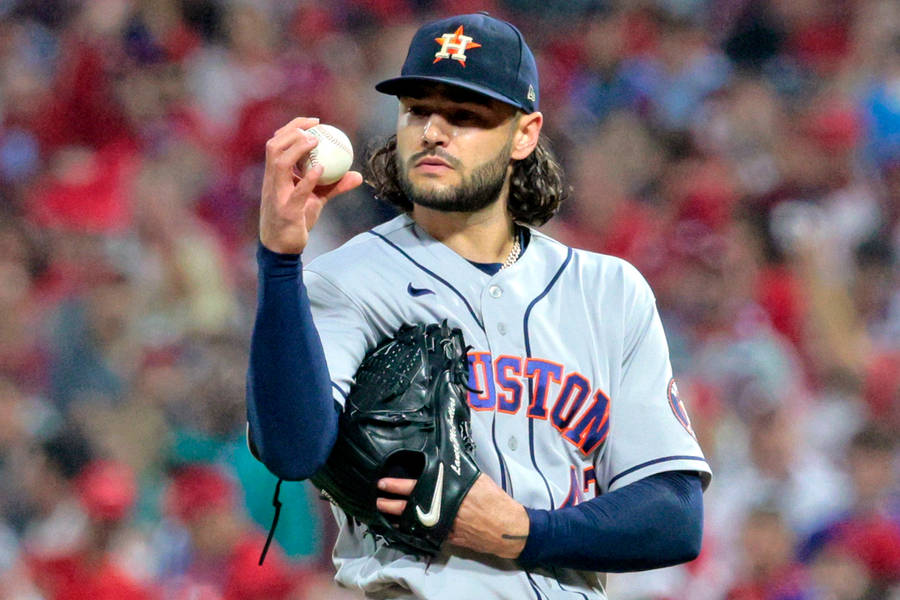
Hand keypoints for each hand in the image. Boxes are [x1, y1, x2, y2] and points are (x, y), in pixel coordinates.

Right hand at [259, 117, 362, 253]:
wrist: (282, 249)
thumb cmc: (296, 220)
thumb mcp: (316, 199)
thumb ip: (334, 186)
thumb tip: (358, 175)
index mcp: (275, 176)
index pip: (276, 143)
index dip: (291, 128)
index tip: (313, 122)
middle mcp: (272, 182)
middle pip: (273, 147)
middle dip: (291, 131)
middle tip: (313, 128)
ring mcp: (277, 196)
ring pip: (279, 164)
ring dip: (296, 150)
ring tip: (315, 142)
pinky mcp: (286, 211)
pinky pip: (297, 192)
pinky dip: (308, 179)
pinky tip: (321, 169)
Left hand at [377, 473, 529, 558]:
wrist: (505, 527)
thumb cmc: (492, 499)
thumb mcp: (474, 479)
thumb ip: (455, 473)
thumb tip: (443, 464)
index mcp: (446, 491)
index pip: (416, 486)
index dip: (398, 485)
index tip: (384, 482)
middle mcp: (440, 510)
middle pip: (409, 506)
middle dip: (391, 503)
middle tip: (378, 498)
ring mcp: (441, 527)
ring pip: (413, 522)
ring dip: (397, 517)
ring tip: (384, 512)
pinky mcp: (446, 539)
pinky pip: (423, 533)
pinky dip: (412, 528)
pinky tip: (403, 526)